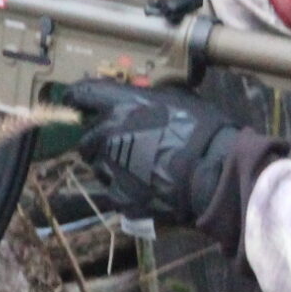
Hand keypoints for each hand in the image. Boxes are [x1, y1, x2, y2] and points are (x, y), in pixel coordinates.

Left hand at [62, 80, 285, 250]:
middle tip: (122, 144)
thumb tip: (143, 96)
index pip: (81, 94)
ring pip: (97, 166)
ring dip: (110, 165)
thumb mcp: (178, 97)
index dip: (76, 98)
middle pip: (86, 138)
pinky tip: (143, 188)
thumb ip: (150, 97)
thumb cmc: (204, 129)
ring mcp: (111, 168)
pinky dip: (124, 190)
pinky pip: (112, 191)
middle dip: (99, 140)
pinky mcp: (120, 196)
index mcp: (121, 105)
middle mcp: (107, 134)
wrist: (215, 172)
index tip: (75, 102)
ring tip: (137, 169)